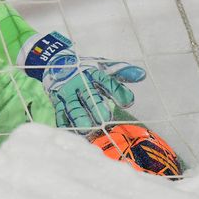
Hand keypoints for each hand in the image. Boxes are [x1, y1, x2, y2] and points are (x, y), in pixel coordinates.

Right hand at [20, 32, 146, 131]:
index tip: (128, 102)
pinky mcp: (57, 103)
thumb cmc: (86, 69)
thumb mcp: (104, 67)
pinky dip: (66, 125)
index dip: (117, 91)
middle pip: (89, 97)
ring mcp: (67, 94)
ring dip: (80, 118)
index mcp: (92, 73)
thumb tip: (142, 75)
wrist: (56, 64)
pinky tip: (73, 134)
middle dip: (96, 107)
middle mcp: (79, 83)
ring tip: (87, 129)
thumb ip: (123, 72)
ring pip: (74, 108)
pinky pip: (61, 115)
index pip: (106, 81)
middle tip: (105, 117)